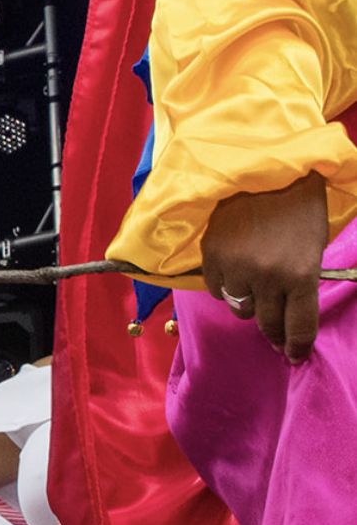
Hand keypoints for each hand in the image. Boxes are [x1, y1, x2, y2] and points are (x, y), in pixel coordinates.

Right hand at [201, 172, 328, 362]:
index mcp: (301, 273)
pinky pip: (217, 290)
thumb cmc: (298, 206)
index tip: (293, 356)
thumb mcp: (313, 246)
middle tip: (277, 334)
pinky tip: (235, 269)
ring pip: (240, 308)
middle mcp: (267, 276)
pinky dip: (226, 285)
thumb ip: (301, 281)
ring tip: (255, 285)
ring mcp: (236, 268)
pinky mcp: (211, 257)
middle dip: (274, 332)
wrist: (264, 169)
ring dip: (249, 302)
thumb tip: (288, 316)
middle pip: (267, 323)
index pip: (299, 326)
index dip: (297, 346)